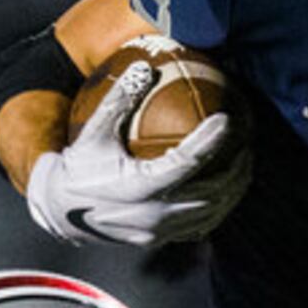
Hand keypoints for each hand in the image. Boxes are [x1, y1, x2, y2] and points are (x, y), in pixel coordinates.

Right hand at [25, 62, 250, 246]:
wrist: (60, 212)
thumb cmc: (78, 169)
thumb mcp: (94, 134)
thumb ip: (118, 101)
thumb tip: (143, 67)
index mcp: (138, 187)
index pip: (185, 163)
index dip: (209, 141)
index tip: (226, 119)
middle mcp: (152, 215)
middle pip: (210, 193)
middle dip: (234, 169)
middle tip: (246, 145)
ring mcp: (158, 232)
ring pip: (210, 213)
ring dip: (232, 190)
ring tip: (243, 166)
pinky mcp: (159, 240)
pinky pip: (199, 226)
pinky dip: (217, 208)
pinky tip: (226, 190)